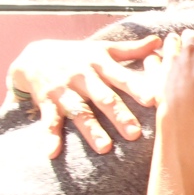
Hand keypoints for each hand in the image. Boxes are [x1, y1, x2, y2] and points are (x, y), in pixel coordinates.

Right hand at [7, 36, 161, 157]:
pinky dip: (49, 137)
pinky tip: (52, 153)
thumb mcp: (103, 49)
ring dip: (91, 130)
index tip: (153, 100)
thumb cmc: (78, 55)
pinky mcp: (47, 103)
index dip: (137, 88)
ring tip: (104, 147)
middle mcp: (83, 77)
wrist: (34, 56)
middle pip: (103, 98)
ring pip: (80, 112)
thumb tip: (159, 41)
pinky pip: (49, 121)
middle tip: (135, 133)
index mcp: (100, 64)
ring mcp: (64, 91)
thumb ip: (132, 49)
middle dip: (119, 115)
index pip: (122, 77)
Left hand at [157, 30, 193, 120]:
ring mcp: (172, 59)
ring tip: (174, 44)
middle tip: (191, 44)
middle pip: (190, 37)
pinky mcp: (157, 71)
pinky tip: (156, 62)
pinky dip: (154, 59)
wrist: (191, 111)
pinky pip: (152, 59)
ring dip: (173, 42)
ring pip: (170, 42)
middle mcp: (191, 50)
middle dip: (191, 38)